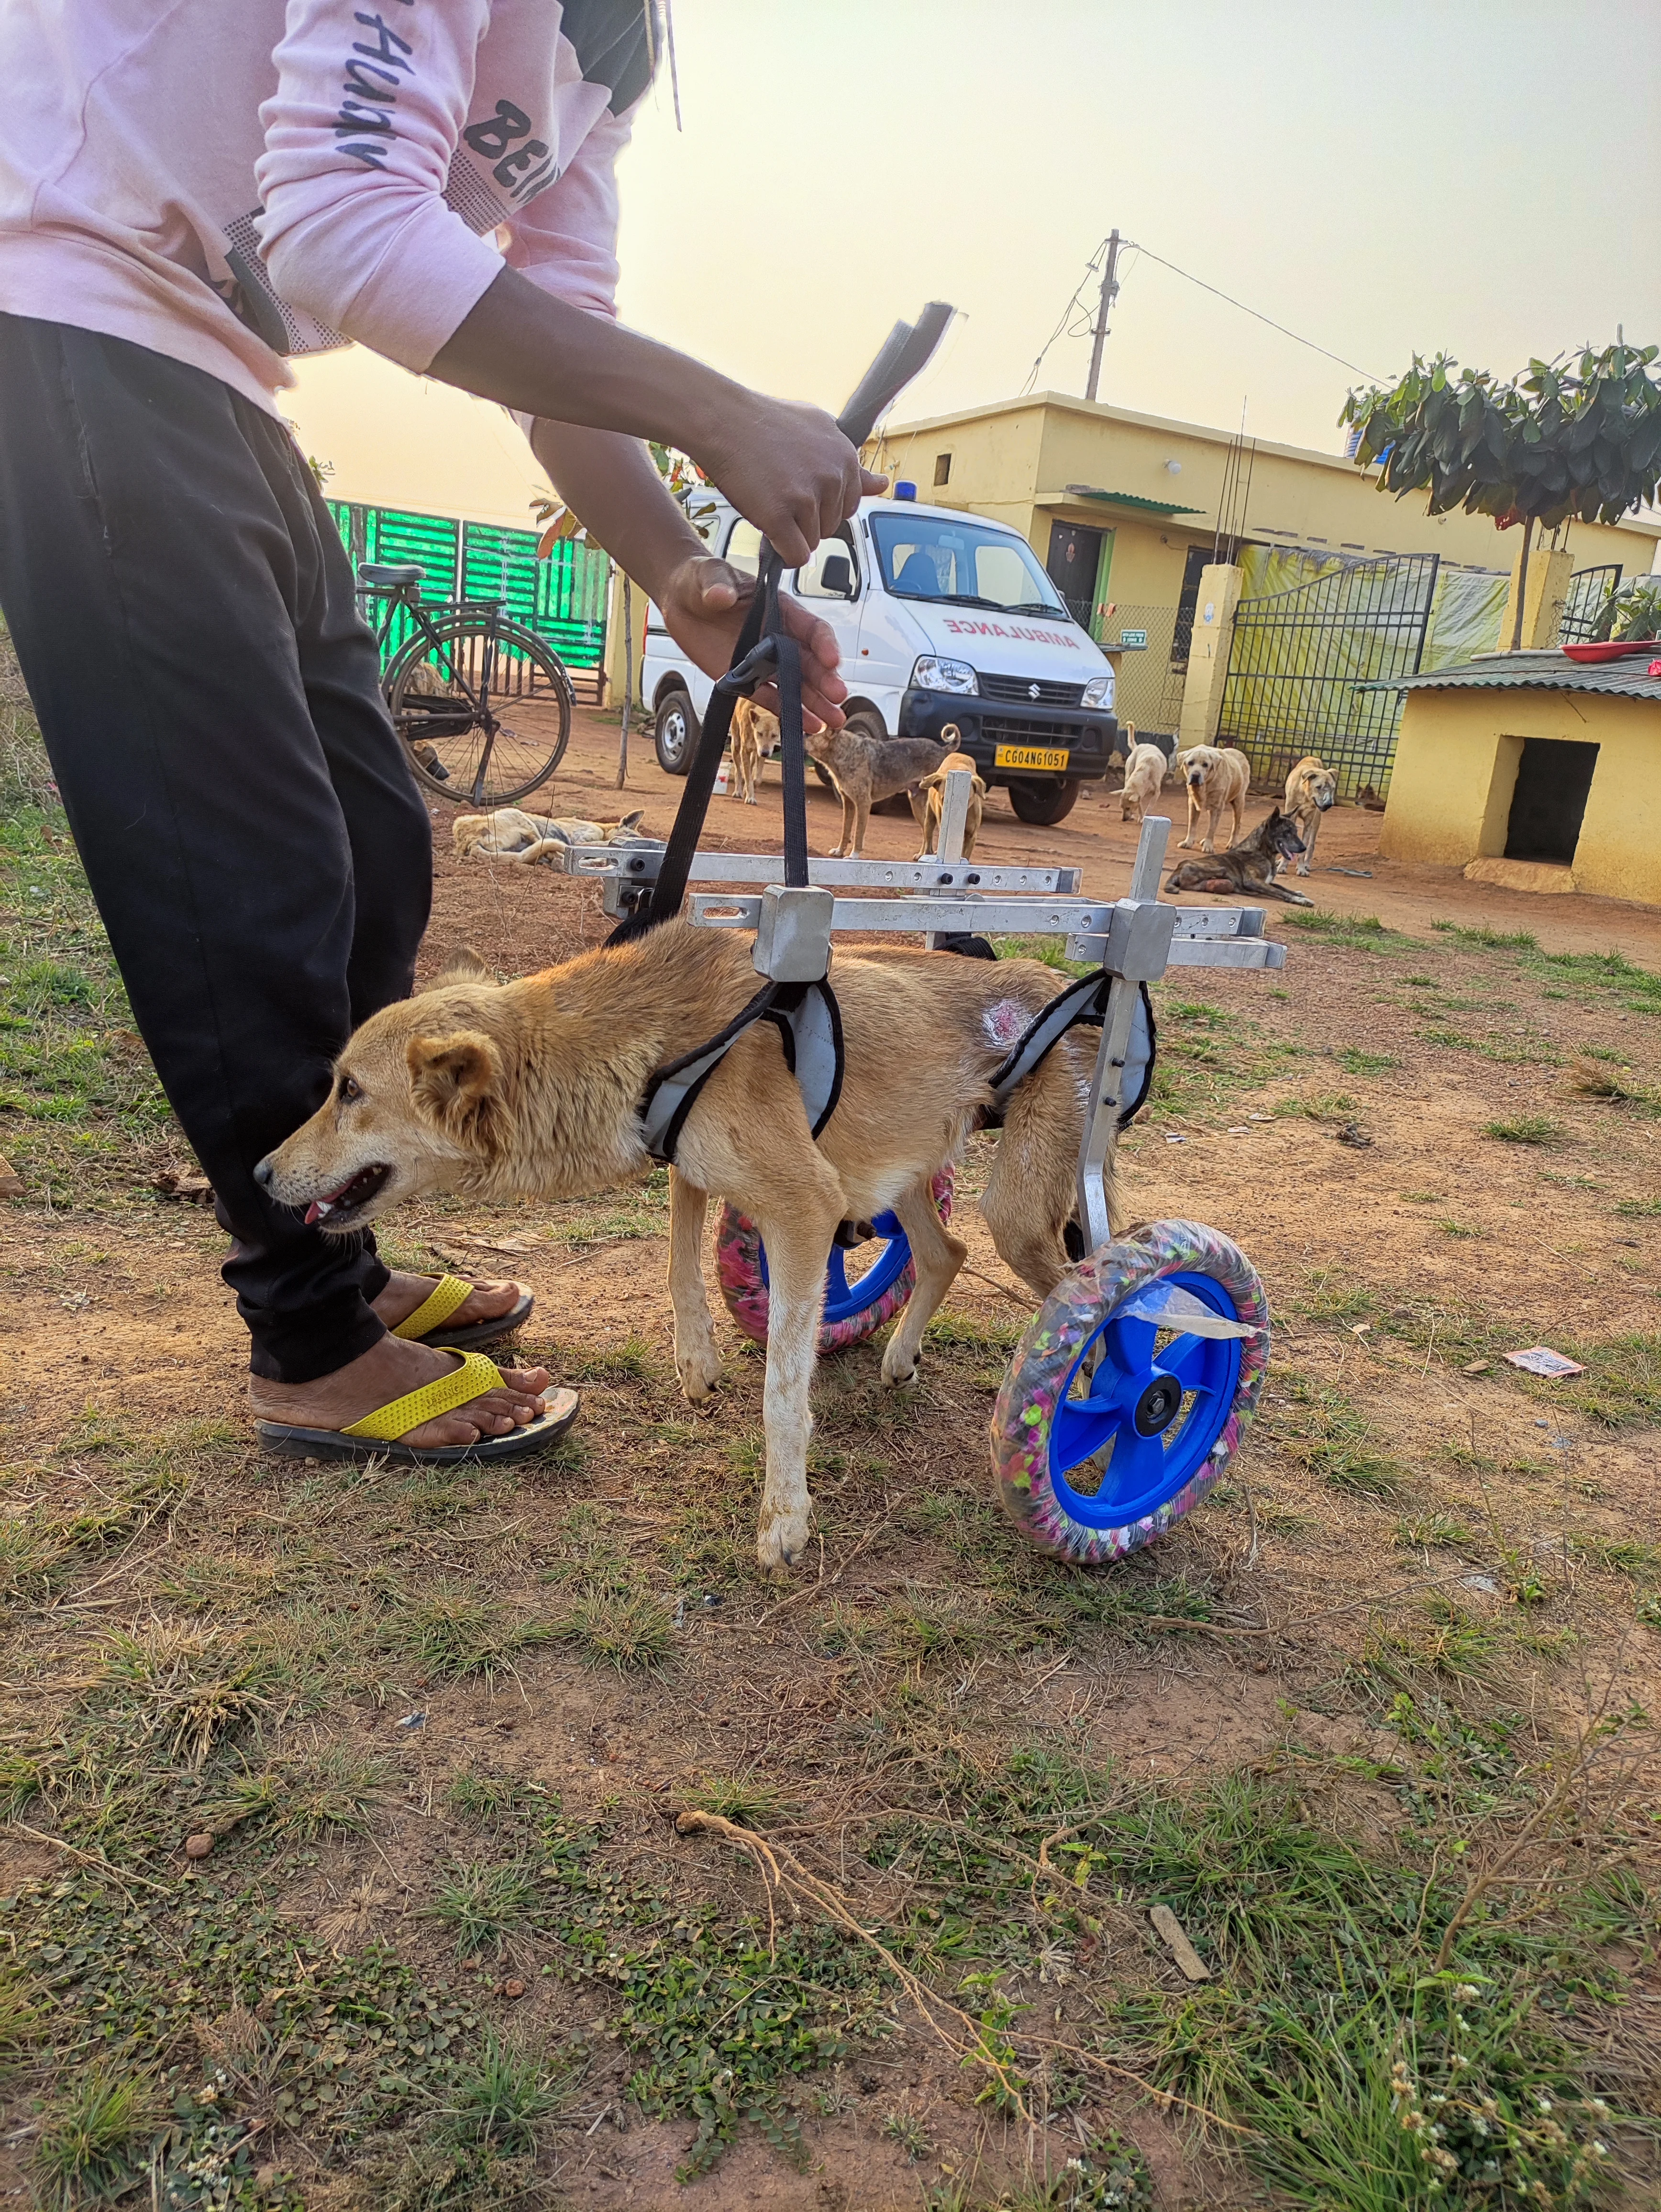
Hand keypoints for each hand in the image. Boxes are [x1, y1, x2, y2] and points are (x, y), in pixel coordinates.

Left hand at [656, 556, 847, 729]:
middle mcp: (777, 637)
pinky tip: (808, 726)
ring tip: (833, 720)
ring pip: (795, 684)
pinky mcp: (744, 679)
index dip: (824, 643)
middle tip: (838, 696)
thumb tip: (720, 595)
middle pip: (808, 661)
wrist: (680, 599)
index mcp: (779, 609)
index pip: (810, 627)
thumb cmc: (703, 580)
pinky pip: (770, 698)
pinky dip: (787, 711)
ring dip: (815, 703)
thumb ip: (718, 585)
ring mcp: (762, 661)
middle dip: (825, 679)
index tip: (832, 660)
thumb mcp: (710, 574)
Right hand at [694, 398, 885, 567]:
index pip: (849, 505)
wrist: (723, 419)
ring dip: (790, 533)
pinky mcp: (781, 516)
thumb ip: (848, 461)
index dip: (822, 505)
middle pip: (831, 527)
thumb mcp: (817, 429)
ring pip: (812, 542)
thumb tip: (881, 485)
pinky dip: (783, 552)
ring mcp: (807, 497)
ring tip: (769, 501)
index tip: (801, 492)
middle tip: (779, 493)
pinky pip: (796, 556)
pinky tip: (769, 531)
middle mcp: (832, 476)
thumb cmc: (763, 422)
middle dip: (806, 520)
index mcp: (845, 456)